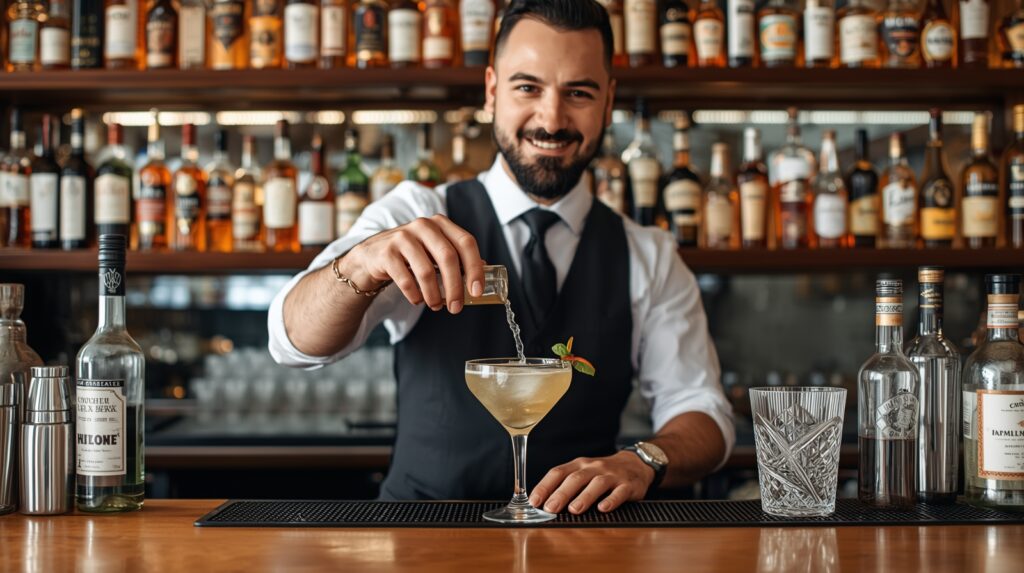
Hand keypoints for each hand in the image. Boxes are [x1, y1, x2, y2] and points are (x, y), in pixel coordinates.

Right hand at [340, 215, 484, 312]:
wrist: (373, 255)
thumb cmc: (412, 255)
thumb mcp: (435, 251)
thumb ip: (457, 256)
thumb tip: (485, 268)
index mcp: (441, 224)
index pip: (466, 242)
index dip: (474, 268)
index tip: (477, 291)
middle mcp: (423, 226)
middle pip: (448, 258)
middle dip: (455, 287)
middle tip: (456, 308)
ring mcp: (403, 237)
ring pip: (426, 271)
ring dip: (434, 295)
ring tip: (436, 306)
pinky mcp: (387, 252)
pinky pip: (406, 279)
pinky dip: (415, 295)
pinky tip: (417, 300)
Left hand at [528, 451, 654, 514]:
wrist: (635, 464)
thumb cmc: (603, 473)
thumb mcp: (583, 472)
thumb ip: (566, 484)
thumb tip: (543, 504)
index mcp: (579, 465)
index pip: (558, 472)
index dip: (545, 486)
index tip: (534, 501)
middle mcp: (594, 467)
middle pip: (575, 478)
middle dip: (561, 493)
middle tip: (550, 508)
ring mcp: (611, 475)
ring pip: (597, 484)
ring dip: (584, 497)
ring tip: (574, 509)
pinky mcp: (628, 485)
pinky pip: (619, 492)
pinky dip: (611, 500)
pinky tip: (603, 509)